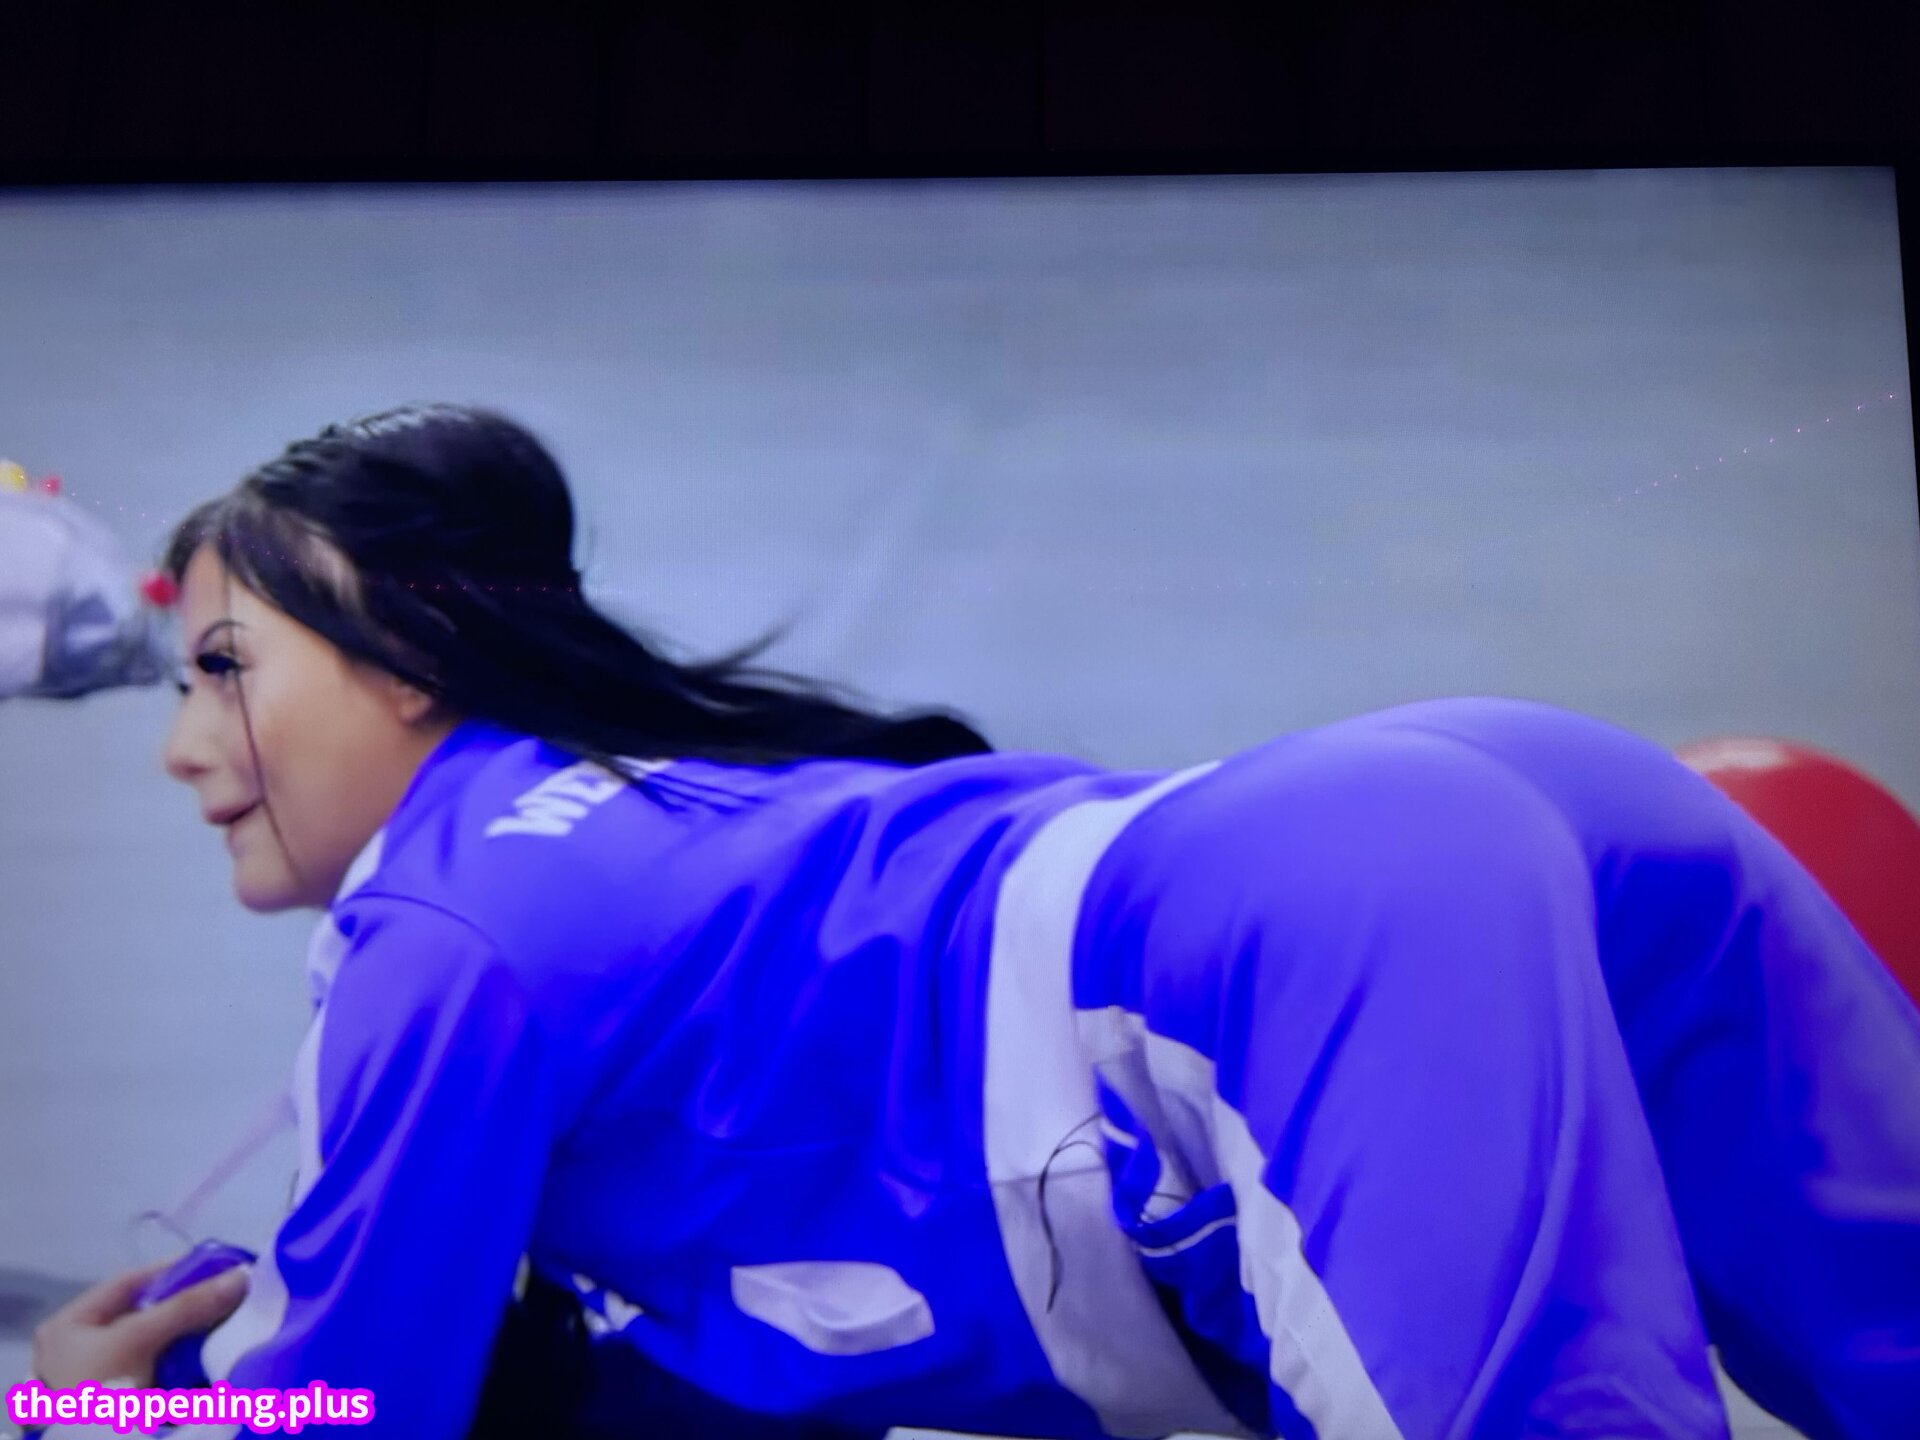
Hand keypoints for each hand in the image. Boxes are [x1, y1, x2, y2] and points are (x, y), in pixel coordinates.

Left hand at [30, 1260, 248, 1388]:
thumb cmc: (99, 1389)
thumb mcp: (138, 1340)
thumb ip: (187, 1305)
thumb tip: (241, 1275)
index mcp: (68, 1328)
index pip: (127, 1284)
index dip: (171, 1270)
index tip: (215, 1266)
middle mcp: (83, 1349)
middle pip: (146, 1315)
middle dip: (188, 1306)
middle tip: (230, 1295)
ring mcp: (105, 1379)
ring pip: (159, 1345)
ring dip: (193, 1336)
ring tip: (232, 1321)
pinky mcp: (127, 1403)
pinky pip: (164, 1373)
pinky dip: (189, 1365)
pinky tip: (217, 1355)